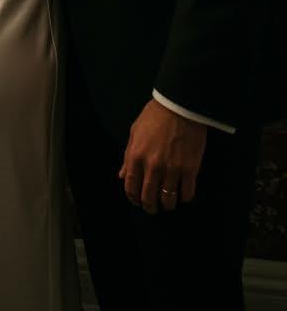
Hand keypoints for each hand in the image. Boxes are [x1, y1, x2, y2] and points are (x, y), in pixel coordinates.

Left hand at [118, 98, 206, 213]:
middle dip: (150, 207)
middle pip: (149, 198)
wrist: (180, 106)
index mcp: (136, 156)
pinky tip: (182, 194)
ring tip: (168, 202)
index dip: (133, 198)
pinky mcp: (190, 170)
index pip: (131, 187)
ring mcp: (172, 170)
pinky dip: (184, 198)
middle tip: (153, 207)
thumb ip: (128, 156)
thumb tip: (122, 176)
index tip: (137, 200)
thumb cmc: (155, 116)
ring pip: (168, 201)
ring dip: (167, 205)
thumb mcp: (135, 132)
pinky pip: (187, 194)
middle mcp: (152, 166)